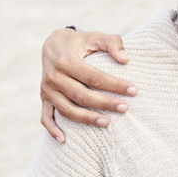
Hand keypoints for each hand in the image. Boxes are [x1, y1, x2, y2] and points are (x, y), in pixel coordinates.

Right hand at [40, 28, 137, 142]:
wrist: (53, 45)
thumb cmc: (80, 43)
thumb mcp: (95, 36)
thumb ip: (112, 42)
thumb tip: (125, 59)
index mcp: (66, 60)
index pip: (94, 77)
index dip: (114, 85)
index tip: (134, 90)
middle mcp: (53, 76)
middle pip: (81, 95)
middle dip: (105, 103)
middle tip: (126, 108)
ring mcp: (47, 90)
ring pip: (66, 109)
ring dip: (86, 119)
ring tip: (107, 123)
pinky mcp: (43, 99)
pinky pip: (46, 117)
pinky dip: (53, 129)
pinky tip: (64, 140)